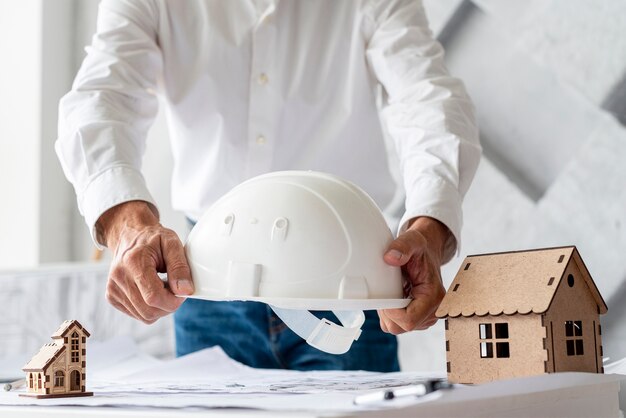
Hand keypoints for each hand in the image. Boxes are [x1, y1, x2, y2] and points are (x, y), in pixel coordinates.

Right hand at [97, 201, 193, 323]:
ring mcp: (113, 288)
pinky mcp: (112, 297)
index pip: (154, 296)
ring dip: (160, 307)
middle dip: (169, 305)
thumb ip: (180, 267)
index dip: (173, 300)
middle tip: (175, 288)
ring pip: (144, 316)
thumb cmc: (152, 239)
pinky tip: (152, 290)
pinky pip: (137, 314)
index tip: (182, 291)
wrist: (130, 236)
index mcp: (133, 262)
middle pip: (149, 310)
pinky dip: (150, 307)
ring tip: (163, 287)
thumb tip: (185, 291)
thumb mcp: (172, 243)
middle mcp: (118, 277)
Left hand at [378, 217, 453, 333]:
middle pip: (401, 327)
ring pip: (397, 327)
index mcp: (434, 297)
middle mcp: (433, 311)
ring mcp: (426, 317)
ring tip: (392, 292)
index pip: (408, 320)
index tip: (383, 297)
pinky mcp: (419, 319)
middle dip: (387, 311)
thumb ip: (402, 246)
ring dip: (388, 312)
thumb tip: (390, 258)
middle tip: (386, 291)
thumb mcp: (412, 240)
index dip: (391, 312)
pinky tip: (394, 296)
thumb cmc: (420, 249)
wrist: (426, 253)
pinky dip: (390, 313)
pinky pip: (397, 324)